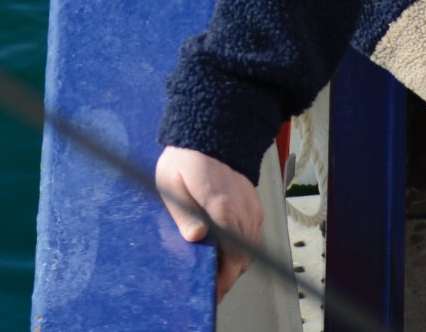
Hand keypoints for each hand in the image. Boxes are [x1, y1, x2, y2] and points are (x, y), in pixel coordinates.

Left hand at [155, 146, 265, 300]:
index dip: (224, 280)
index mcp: (221, 207)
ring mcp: (251, 205)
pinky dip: (243, 247)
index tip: (212, 292)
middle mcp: (242, 209)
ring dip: (236, 263)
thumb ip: (183, 214)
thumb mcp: (171, 185)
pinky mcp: (254, 202)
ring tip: (217, 270)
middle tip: (211, 286)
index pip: (233, 257)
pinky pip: (253, 234)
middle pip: (244, 258)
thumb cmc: (184, 160)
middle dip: (229, 277)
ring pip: (251, 249)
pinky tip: (226, 249)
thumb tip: (196, 238)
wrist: (206, 133)